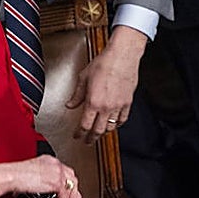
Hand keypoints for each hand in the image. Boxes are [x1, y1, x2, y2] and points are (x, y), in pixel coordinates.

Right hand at [13, 154, 82, 197]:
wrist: (11, 176)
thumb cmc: (14, 175)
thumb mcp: (32, 173)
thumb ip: (41, 178)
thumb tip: (41, 187)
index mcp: (51, 161)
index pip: (65, 172)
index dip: (65, 185)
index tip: (62, 194)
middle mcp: (56, 165)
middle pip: (73, 180)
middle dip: (70, 194)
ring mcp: (58, 173)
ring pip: (72, 189)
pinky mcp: (57, 182)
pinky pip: (64, 196)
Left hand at [66, 26, 145, 142]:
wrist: (122, 56)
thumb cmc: (104, 63)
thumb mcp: (84, 78)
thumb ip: (77, 94)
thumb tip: (70, 104)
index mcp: (93, 102)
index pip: (84, 125)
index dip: (79, 133)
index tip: (77, 136)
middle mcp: (106, 107)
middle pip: (98, 130)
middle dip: (91, 138)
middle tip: (88, 141)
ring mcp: (119, 105)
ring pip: (112, 127)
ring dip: (105, 131)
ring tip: (100, 132)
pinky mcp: (128, 102)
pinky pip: (123, 119)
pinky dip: (118, 124)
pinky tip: (115, 123)